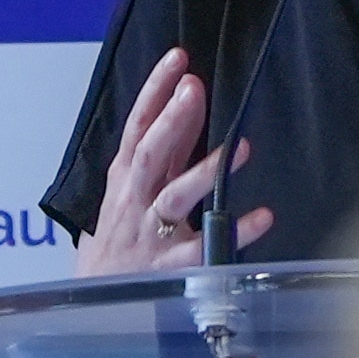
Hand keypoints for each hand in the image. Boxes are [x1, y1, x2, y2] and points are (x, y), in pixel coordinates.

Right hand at [71, 46, 274, 274]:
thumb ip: (166, 148)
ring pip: (176, 197)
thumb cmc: (121, 238)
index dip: (155, 91)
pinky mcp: (171, 266)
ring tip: (239, 147)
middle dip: (171, 121)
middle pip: (150, 154)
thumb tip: (190, 99)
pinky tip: (261, 217)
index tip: (177, 60)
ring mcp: (152, 233)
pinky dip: (233, 232)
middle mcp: (136, 200)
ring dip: (205, 171)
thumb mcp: (133, 188)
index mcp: (125, 178)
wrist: (97, 298)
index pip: (137, 126)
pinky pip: (205, 249)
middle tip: (193, 89)